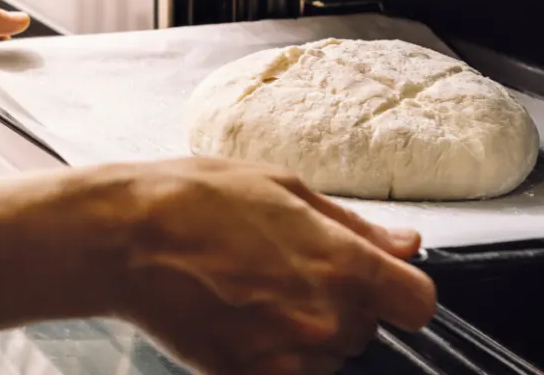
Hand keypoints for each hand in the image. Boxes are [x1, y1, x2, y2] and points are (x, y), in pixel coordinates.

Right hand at [117, 158, 436, 374]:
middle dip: (345, 301)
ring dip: (311, 330)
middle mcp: (322, 320)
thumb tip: (406, 245)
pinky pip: (289, 374)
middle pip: (369, 328)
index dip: (403, 289)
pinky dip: (276, 352)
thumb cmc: (198, 199)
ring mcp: (284, 357)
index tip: (383, 280)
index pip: (418, 304)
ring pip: (330, 355)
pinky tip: (242, 314)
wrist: (125, 239)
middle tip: (292, 265)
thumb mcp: (284, 188)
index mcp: (341, 265)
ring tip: (259, 287)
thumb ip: (354, 226)